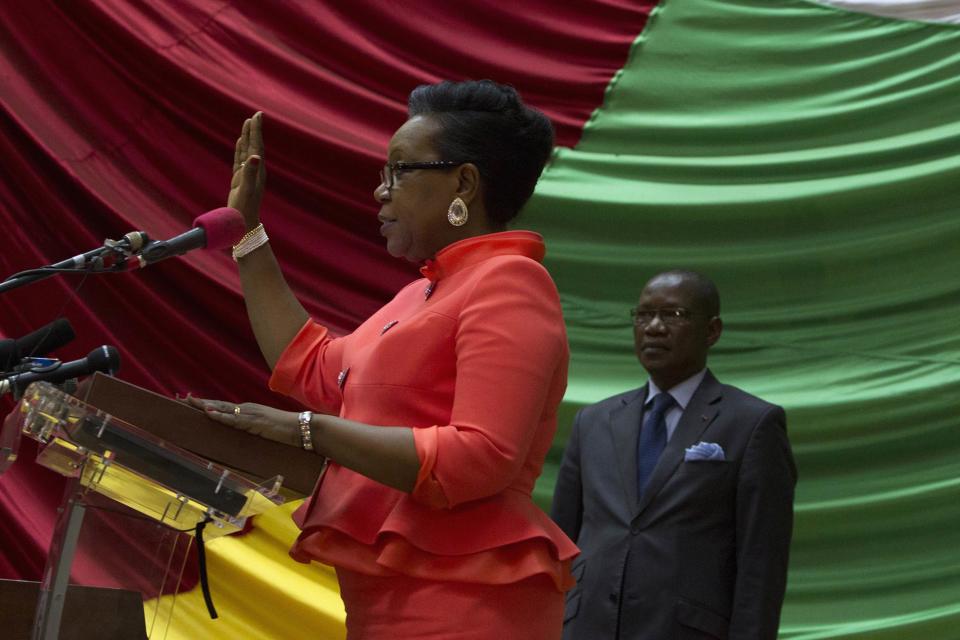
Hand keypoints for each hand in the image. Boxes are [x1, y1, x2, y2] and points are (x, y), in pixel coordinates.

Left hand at [183, 394, 299, 447]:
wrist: (302, 428)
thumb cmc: (285, 431)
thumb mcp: (263, 429)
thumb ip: (251, 429)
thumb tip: (239, 435)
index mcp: (247, 410)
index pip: (222, 406)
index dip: (205, 404)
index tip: (190, 401)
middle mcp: (246, 408)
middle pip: (218, 405)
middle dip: (199, 402)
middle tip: (181, 398)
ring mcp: (250, 413)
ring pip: (222, 409)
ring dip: (205, 406)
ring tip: (189, 401)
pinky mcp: (254, 422)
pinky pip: (233, 419)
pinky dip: (220, 416)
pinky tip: (209, 413)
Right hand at [229, 112, 266, 228]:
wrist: (243, 224)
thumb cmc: (244, 209)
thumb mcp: (246, 190)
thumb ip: (250, 173)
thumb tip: (254, 157)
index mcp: (257, 170)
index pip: (257, 146)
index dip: (256, 131)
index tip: (257, 116)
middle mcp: (254, 170)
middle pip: (254, 145)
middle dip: (254, 130)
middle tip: (255, 115)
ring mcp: (247, 174)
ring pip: (247, 151)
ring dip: (247, 137)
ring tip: (248, 124)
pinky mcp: (240, 179)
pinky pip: (239, 160)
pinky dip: (240, 149)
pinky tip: (239, 143)